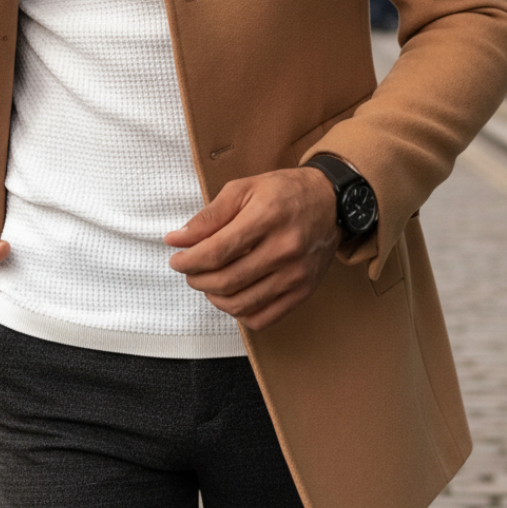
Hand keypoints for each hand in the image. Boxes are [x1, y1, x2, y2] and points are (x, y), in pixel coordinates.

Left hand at [165, 168, 341, 331]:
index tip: (176, 259)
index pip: (217, 251)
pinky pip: (263, 318)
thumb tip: (178, 240)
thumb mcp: (243, 189)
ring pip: (241, 304)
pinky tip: (232, 295)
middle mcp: (285, 248)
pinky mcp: (303, 291)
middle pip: (226, 280)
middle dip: (196, 279)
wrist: (330, 201)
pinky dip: (239, 313)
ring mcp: (296, 274)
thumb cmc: (285, 192)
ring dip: (214, 297)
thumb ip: (209, 216)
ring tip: (208, 282)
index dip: (188, 260)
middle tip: (188, 270)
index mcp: (267, 217)